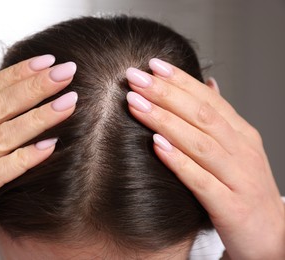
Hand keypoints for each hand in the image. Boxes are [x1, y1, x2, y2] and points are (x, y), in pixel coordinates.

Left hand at [125, 58, 284, 258]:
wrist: (273, 237)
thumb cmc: (244, 190)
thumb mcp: (237, 150)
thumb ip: (220, 119)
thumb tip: (208, 84)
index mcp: (241, 135)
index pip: (208, 99)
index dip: (180, 80)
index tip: (151, 64)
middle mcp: (242, 151)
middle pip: (202, 115)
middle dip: (166, 93)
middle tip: (135, 77)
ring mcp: (238, 178)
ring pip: (200, 142)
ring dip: (165, 120)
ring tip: (136, 103)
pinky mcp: (231, 206)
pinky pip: (202, 181)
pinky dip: (179, 161)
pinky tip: (156, 145)